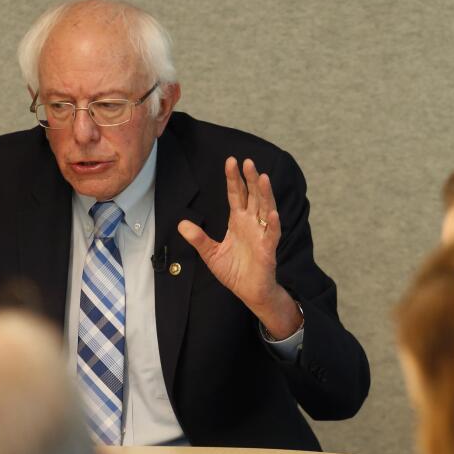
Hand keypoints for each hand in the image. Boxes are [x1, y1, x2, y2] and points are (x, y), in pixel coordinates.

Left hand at [178, 157, 300, 337]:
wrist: (248, 292)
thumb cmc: (234, 271)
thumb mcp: (210, 254)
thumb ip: (198, 238)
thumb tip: (181, 224)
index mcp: (238, 221)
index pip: (237, 195)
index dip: (234, 179)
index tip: (231, 161)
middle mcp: (252, 223)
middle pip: (253, 196)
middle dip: (250, 179)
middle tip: (247, 161)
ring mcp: (261, 234)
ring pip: (266, 209)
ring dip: (265, 194)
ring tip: (263, 178)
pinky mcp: (268, 250)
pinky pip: (272, 234)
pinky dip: (272, 224)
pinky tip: (271, 214)